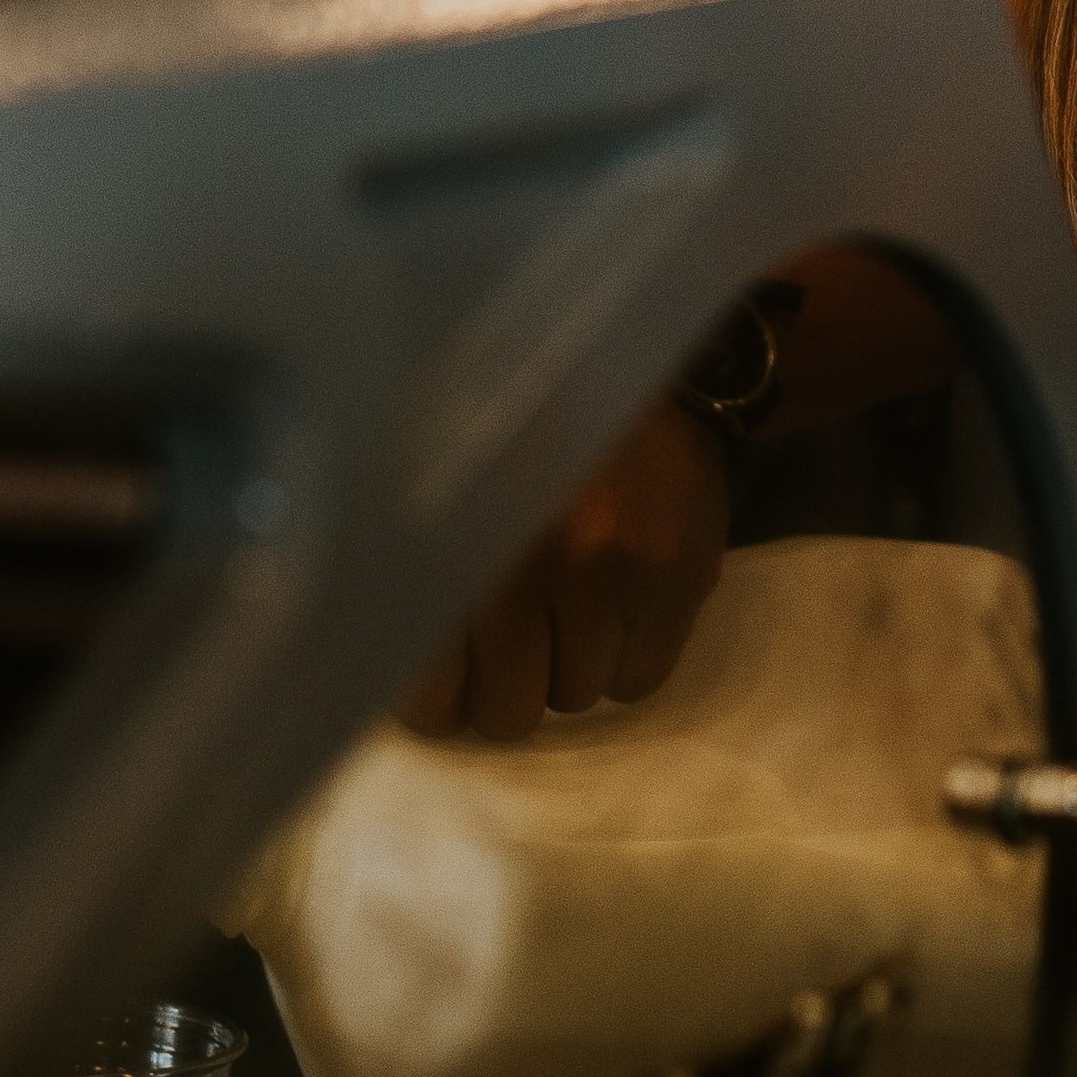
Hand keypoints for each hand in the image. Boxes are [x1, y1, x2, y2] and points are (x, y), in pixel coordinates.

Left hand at [398, 399, 729, 742]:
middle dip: (506, 688)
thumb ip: (418, 577)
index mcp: (459, 537)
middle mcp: (531, 559)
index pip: (429, 694)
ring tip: (572, 597)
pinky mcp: (677, 579)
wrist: (636, 365)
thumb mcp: (447, 485)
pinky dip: (625, 659)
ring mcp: (611, 570)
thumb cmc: (521, 431)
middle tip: (513, 639)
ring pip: (576, 698)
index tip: (446, 675)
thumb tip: (399, 681)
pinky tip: (619, 600)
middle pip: (507, 711)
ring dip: (569, 665)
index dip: (437, 698)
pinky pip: (638, 684)